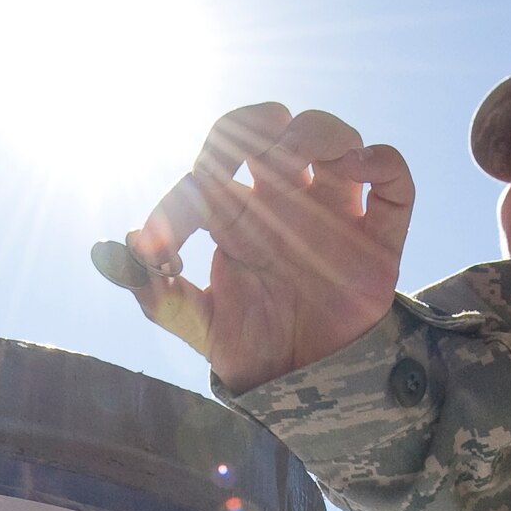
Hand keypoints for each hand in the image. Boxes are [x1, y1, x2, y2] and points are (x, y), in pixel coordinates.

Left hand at [114, 105, 414, 394]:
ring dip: (319, 131)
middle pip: (271, 131)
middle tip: (258, 139)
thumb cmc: (249, 345)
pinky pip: (392, 180)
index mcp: (233, 212)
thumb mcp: (198, 325)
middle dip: (260, 124)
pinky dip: (381, 161)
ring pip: (331, 138)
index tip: (163, 248)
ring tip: (305, 152)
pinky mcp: (378, 234)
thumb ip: (157, 294)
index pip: (207, 172)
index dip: (182, 200)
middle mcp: (282, 199)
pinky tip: (359, 166)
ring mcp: (332, 211)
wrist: (306, 386)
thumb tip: (118, 247)